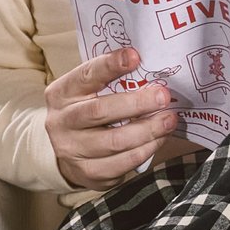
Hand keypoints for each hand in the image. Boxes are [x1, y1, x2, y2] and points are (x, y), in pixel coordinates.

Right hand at [45, 46, 187, 189]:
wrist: (69, 151)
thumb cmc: (87, 111)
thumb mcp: (89, 92)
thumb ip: (112, 81)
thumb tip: (153, 71)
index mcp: (62, 93)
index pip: (85, 76)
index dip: (110, 65)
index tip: (135, 57)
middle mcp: (61, 121)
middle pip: (100, 111)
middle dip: (137, 103)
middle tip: (163, 97)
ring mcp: (71, 150)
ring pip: (114, 141)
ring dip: (147, 130)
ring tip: (168, 120)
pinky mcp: (87, 172)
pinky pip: (121, 164)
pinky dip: (144, 151)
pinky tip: (157, 140)